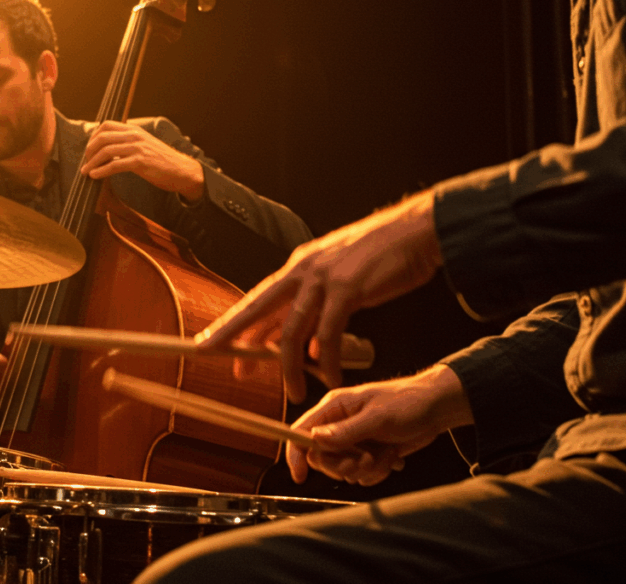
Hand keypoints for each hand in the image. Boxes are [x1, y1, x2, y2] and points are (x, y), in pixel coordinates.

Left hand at [79, 120, 204, 201]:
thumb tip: (109, 148)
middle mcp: (134, 135)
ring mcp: (137, 148)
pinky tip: (95, 176)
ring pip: (106, 151)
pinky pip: (114, 165)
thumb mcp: (145, 144)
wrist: (181, 170)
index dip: (93, 137)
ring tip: (86, 171)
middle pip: (102, 137)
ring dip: (92, 163)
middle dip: (89, 150)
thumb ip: (129, 142)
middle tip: (86, 161)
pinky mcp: (140, 162)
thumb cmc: (162, 160)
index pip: (106, 125)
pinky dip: (101, 171)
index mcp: (134, 129)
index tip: (90, 149)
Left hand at [201, 190, 441, 401]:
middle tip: (216, 362)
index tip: (210, 344)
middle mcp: (303, 270)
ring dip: (288, 367)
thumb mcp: (338, 279)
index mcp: (299, 267)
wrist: (415, 232)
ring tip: (293, 393)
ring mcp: (323, 279)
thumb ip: (317, 308)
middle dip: (233, 337)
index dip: (233, 324)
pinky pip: (329, 334)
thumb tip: (305, 343)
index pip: (257, 300)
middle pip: (257, 309)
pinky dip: (327, 360)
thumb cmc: (381, 256)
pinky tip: (330, 376)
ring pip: (292, 331)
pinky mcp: (347, 289)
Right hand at [288, 365, 472, 484]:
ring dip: (366, 469)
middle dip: (343, 465)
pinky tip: (392, 457)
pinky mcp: (368, 453)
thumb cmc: (408, 402)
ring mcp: (354, 440)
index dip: (296, 455)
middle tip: (364, 461)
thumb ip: (346, 430)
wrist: (437, 409)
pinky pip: (362, 474)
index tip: (300, 476)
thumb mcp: (378, 416)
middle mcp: (339, 424)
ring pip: (343, 469)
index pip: (302, 431)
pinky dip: (378, 471)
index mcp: (334, 407)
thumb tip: (315, 439)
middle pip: (321, 458)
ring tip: (385, 453)